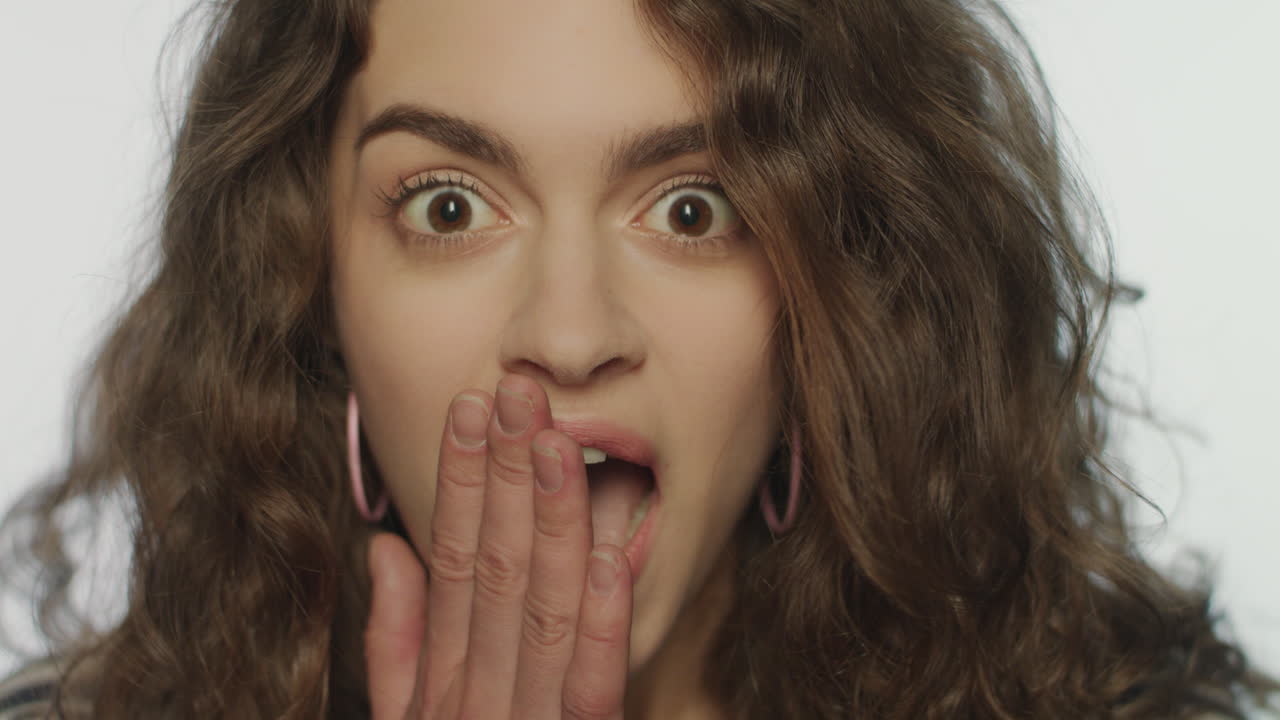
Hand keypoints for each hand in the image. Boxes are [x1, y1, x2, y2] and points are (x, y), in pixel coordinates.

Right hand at [364, 374, 633, 718]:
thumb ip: (398, 640)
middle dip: (506, 473)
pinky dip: (601, 625)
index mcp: (444, 674)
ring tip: (558, 444)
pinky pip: (592, 688)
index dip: (460, 479)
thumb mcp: (410, 715)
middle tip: (517, 392)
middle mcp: (479, 692)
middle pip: (496, 566)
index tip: (469, 407)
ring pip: (545, 609)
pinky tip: (612, 560)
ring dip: (553, 522)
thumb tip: (386, 546)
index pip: (452, 557)